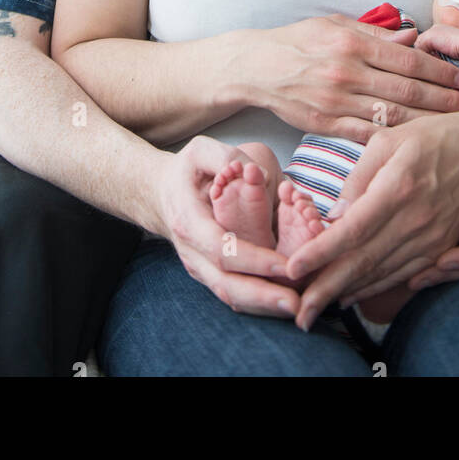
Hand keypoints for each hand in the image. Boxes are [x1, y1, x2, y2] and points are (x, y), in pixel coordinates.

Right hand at [153, 135, 301, 318]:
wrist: (161, 194)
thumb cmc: (186, 171)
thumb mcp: (201, 151)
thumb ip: (228, 157)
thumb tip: (258, 174)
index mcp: (189, 221)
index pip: (222, 249)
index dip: (254, 260)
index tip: (286, 265)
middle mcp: (192, 252)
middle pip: (225, 284)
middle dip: (261, 296)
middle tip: (296, 303)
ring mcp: (199, 267)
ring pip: (229, 296)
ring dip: (262, 306)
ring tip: (296, 308)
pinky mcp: (209, 274)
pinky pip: (232, 293)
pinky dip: (257, 302)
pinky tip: (283, 302)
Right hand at [246, 15, 458, 143]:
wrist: (254, 67)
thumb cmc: (299, 41)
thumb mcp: (335, 24)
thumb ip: (375, 34)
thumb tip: (414, 39)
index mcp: (352, 43)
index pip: (408, 60)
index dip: (441, 71)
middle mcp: (346, 73)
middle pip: (407, 91)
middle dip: (445, 100)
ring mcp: (335, 102)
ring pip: (392, 117)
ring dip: (428, 124)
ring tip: (455, 127)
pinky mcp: (325, 125)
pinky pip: (367, 136)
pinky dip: (394, 140)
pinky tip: (416, 143)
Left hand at [284, 107, 458, 328]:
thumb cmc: (431, 136)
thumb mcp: (387, 140)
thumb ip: (358, 179)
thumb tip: (334, 217)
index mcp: (398, 187)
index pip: (351, 230)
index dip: (320, 253)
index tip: (293, 269)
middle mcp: (416, 219)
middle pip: (364, 262)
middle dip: (326, 289)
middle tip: (299, 312)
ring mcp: (433, 238)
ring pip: (382, 274)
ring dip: (348, 294)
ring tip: (317, 307)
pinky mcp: (444, 247)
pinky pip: (404, 275)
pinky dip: (376, 288)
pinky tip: (352, 295)